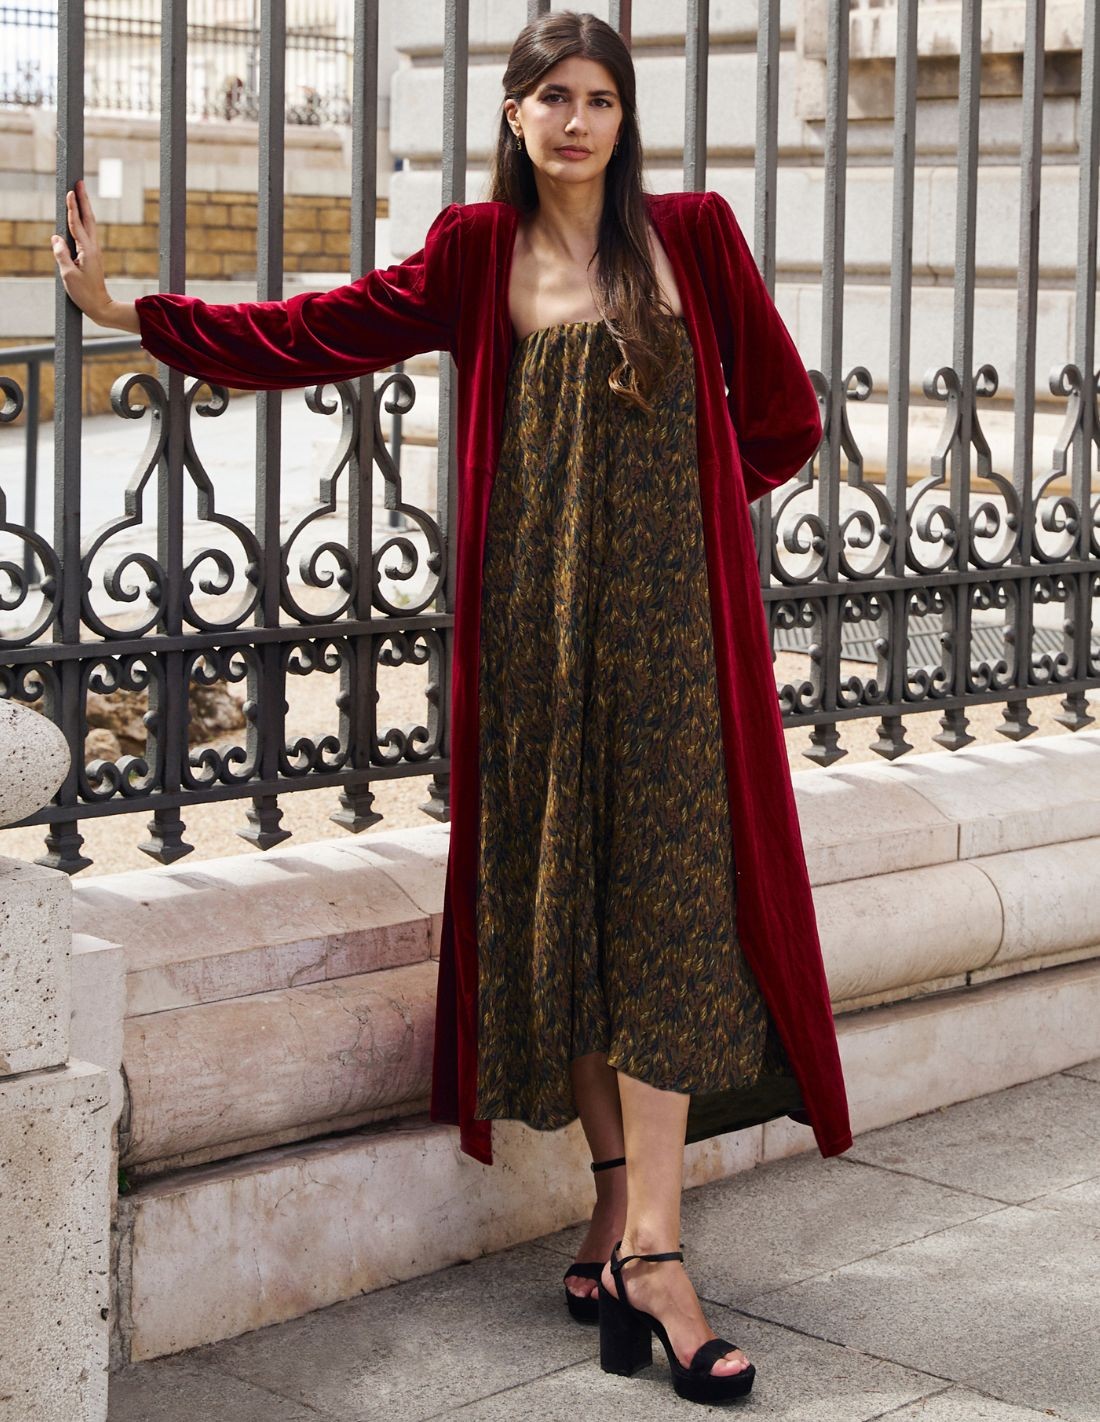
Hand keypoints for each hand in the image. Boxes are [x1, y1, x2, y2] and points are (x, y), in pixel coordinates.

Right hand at [50, 178, 116, 325]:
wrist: (101, 306)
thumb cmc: (84, 293)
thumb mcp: (68, 275)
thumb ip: (61, 254)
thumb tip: (55, 237)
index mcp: (87, 250)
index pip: (77, 224)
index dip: (73, 207)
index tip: (71, 192)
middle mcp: (93, 247)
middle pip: (88, 218)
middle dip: (83, 200)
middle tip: (79, 182)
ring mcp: (94, 250)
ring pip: (89, 224)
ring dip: (85, 207)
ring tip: (80, 193)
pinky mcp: (93, 255)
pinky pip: (87, 232)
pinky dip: (84, 220)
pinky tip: (81, 216)